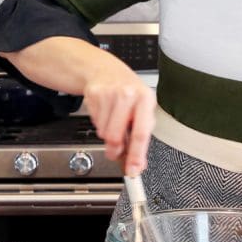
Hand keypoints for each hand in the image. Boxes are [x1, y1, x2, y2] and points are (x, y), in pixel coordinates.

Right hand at [82, 62, 155, 176]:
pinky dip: (99, 123)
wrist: (105, 70)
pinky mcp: (94, 94)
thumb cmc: (128, 93)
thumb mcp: (142, 110)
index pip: (141, 133)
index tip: (133, 170)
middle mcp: (129, 95)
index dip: (136, 155)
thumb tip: (138, 163)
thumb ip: (141, 136)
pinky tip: (105, 113)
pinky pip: (95, 122)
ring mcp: (110, 93)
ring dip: (106, 135)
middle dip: (115, 149)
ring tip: (113, 123)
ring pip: (103, 132)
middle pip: (116, 136)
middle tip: (115, 151)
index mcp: (146, 99)